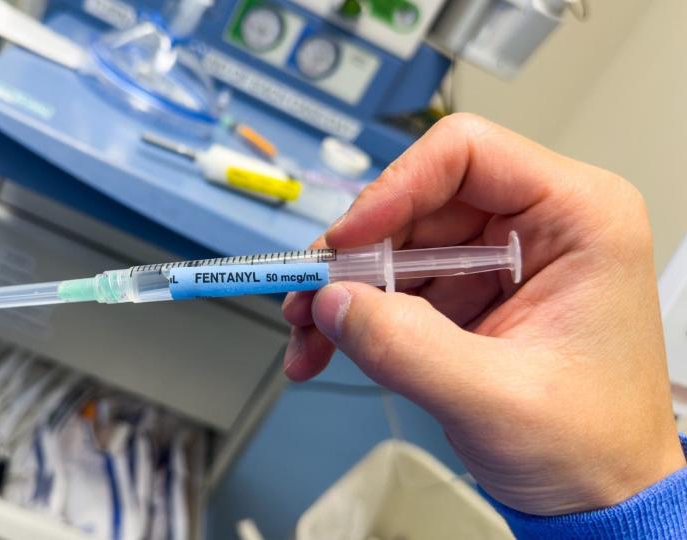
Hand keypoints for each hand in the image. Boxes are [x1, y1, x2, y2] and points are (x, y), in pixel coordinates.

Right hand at [281, 113, 684, 514]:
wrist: (599, 498)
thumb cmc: (592, 448)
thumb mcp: (495, 400)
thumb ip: (406, 347)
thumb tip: (332, 302)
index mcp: (578, 219)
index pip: (467, 154)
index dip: (396, 188)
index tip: (347, 243)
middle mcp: (538, 225)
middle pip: (418, 202)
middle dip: (354, 254)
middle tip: (307, 297)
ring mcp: (500, 259)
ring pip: (397, 244)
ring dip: (346, 290)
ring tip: (308, 334)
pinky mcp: (473, 292)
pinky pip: (398, 283)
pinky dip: (358, 314)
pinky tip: (327, 346)